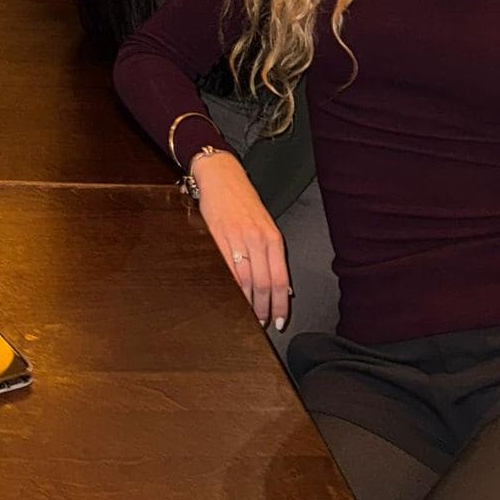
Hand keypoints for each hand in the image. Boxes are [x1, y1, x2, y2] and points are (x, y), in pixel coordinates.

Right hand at [191, 152, 290, 329]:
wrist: (222, 177)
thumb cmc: (243, 200)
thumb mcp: (265, 225)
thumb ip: (271, 253)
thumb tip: (278, 285)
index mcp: (273, 238)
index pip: (281, 280)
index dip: (281, 305)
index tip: (280, 320)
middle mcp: (258, 239)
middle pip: (264, 285)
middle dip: (264, 309)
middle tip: (262, 322)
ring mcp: (238, 239)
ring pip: (246, 282)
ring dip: (247, 303)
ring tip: (247, 314)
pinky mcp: (218, 238)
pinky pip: (227, 270)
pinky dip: (231, 288)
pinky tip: (231, 296)